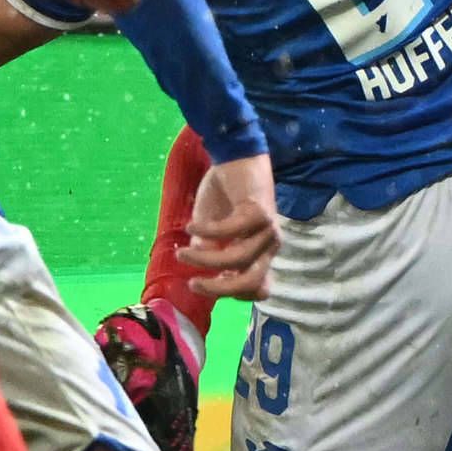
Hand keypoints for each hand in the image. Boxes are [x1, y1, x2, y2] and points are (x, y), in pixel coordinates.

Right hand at [180, 154, 280, 301]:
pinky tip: (191, 226)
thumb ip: (210, 253)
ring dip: (204, 259)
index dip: (234, 294)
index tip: (207, 284)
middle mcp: (269, 246)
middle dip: (220, 288)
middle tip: (193, 284)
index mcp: (261, 254)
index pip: (259, 290)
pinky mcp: (259, 212)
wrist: (235, 156)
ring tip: (181, 253)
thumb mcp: (213, 231)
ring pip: (238, 259)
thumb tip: (199, 273)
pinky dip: (207, 232)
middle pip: (252, 283)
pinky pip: (230, 231)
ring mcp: (268, 230)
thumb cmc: (224, 196)